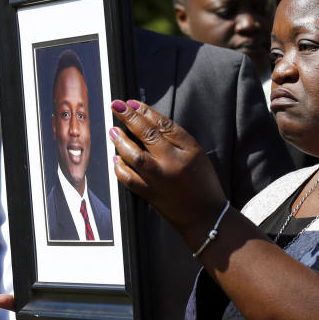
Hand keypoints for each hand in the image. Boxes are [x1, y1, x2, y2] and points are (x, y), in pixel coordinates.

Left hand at [109, 99, 226, 234]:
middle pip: (148, 135)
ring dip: (121, 141)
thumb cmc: (203, 184)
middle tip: (117, 106)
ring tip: (113, 131)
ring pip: (135, 156)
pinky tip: (116, 158)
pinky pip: (129, 179)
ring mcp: (160, 180)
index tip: (132, 103)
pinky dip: (119, 168)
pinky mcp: (150, 194)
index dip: (146, 111)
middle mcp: (174, 163)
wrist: (205, 217)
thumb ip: (176, 140)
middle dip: (129, 118)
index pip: (164, 125)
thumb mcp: (197, 155)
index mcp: (189, 150)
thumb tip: (148, 122)